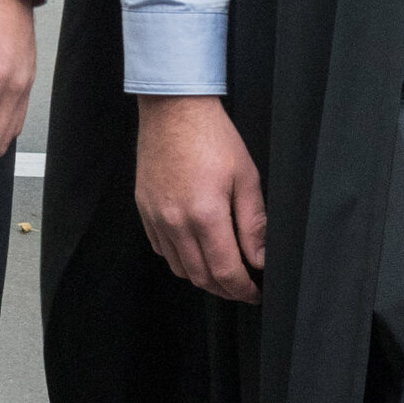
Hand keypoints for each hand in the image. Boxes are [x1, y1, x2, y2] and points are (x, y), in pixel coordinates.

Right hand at [135, 93, 265, 301]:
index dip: (243, 290)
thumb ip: (253, 224)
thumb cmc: (213, 137)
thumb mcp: (246, 177)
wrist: (174, 109)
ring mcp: (155, 216)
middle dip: (225, 290)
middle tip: (242, 288)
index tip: (255, 293)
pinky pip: (161, 248)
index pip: (225, 272)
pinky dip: (180, 258)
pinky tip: (195, 250)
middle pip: (200, 277)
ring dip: (202, 277)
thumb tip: (260, 260)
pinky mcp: (143, 208)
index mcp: (205, 215)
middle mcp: (175, 222)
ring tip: (221, 271)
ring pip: (178, 268)